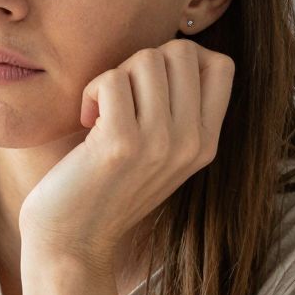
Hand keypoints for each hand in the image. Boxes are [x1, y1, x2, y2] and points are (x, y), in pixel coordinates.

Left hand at [18, 39, 233, 270]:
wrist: (72, 243)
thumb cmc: (106, 188)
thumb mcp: (160, 153)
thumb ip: (178, 111)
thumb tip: (178, 51)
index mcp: (206, 143)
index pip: (221, 65)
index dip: (182, 59)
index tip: (152, 88)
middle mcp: (191, 143)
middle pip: (182, 52)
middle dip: (143, 63)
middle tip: (122, 99)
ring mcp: (160, 144)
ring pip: (147, 58)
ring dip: (115, 77)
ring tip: (103, 112)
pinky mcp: (121, 145)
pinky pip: (112, 79)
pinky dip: (91, 92)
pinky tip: (86, 122)